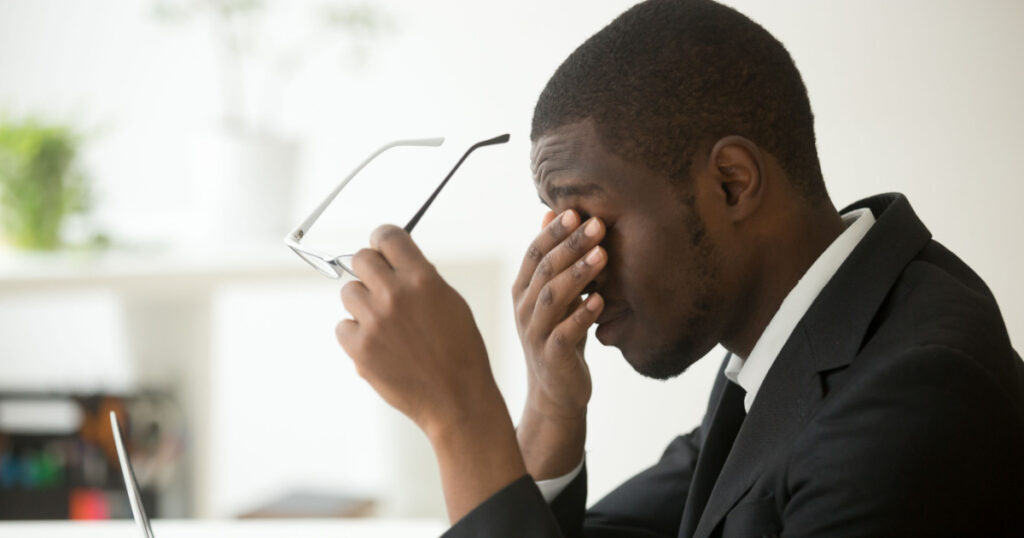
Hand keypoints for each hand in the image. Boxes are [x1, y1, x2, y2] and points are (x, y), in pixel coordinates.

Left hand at [334, 224, 496, 436]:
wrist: (457, 400)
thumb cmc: (460, 353)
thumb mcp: (452, 303)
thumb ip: (422, 279)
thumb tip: (396, 263)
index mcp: (423, 279)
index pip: (388, 236)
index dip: (383, 240)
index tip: (382, 248)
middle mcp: (395, 295)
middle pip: (360, 259)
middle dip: (370, 270)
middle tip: (381, 286)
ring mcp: (374, 323)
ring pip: (349, 292)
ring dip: (362, 303)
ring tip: (385, 323)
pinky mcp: (360, 349)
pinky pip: (342, 326)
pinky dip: (356, 334)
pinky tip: (378, 345)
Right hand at [512, 210, 606, 477]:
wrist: (557, 392)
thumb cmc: (560, 335)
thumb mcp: (556, 295)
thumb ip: (553, 258)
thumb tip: (552, 213)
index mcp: (523, 290)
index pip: (534, 253)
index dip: (554, 232)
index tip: (577, 211)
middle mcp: (524, 308)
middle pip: (544, 269)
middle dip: (571, 245)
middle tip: (597, 225)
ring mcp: (535, 332)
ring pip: (553, 297)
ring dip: (578, 274)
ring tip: (603, 256)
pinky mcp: (551, 355)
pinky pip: (565, 332)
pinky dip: (583, 315)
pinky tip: (601, 300)